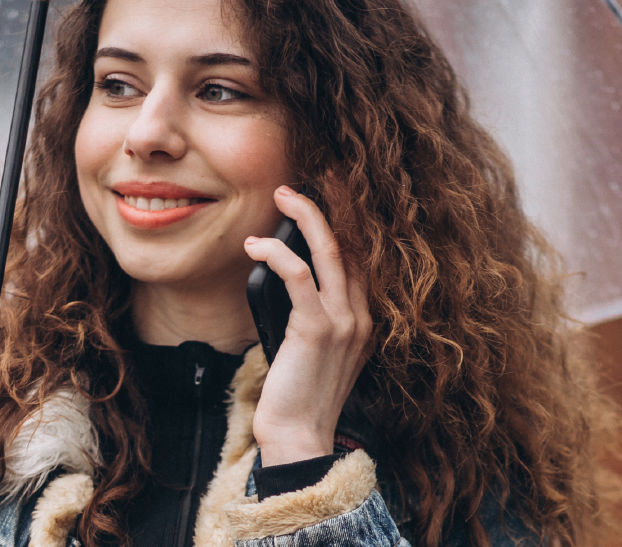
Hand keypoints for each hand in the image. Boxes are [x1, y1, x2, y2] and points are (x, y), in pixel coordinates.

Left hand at [244, 185, 372, 465]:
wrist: (299, 438)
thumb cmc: (297, 396)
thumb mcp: (313, 350)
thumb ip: (312, 316)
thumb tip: (286, 278)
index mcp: (365, 321)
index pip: (361, 259)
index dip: (345, 223)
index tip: (324, 197)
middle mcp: (362, 317)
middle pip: (351, 245)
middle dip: (328, 206)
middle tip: (300, 184)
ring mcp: (344, 322)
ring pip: (330, 250)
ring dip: (305, 215)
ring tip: (282, 196)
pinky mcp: (316, 329)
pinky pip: (298, 275)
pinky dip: (276, 253)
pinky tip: (256, 248)